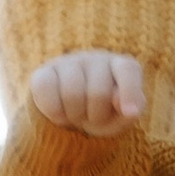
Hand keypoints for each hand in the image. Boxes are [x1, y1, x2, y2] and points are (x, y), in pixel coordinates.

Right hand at [28, 48, 145, 133]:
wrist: (71, 115)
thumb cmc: (103, 114)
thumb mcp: (122, 117)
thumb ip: (131, 110)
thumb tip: (121, 103)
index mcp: (121, 66)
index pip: (127, 70)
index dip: (130, 91)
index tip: (130, 113)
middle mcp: (95, 58)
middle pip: (98, 92)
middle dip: (96, 116)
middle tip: (93, 117)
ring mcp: (68, 62)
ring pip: (71, 93)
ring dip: (75, 116)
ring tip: (77, 115)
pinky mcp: (43, 72)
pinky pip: (45, 92)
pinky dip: (54, 112)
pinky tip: (59, 113)